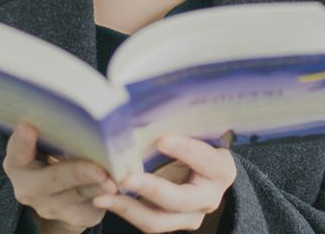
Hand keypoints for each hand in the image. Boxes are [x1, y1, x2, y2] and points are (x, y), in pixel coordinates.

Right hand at [3, 122, 115, 233]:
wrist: (56, 196)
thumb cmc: (52, 155)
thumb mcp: (45, 143)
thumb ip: (55, 130)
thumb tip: (83, 99)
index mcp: (18, 164)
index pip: (17, 151)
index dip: (22, 140)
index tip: (28, 127)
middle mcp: (30, 188)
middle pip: (55, 178)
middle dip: (78, 173)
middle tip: (98, 169)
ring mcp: (52, 206)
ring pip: (79, 194)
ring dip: (99, 186)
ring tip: (115, 180)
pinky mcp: (76, 216)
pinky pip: (94, 204)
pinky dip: (109, 194)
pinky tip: (121, 185)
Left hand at [91, 134, 236, 232]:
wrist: (207, 172)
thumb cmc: (199, 142)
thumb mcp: (197, 133)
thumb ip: (181, 126)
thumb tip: (150, 103)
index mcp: (220, 169)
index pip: (206, 160)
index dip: (186, 150)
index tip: (162, 139)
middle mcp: (209, 198)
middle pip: (180, 199)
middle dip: (152, 188)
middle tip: (126, 178)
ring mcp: (191, 216)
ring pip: (159, 220)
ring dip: (129, 208)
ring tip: (103, 196)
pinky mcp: (173, 223)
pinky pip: (148, 222)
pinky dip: (125, 211)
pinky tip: (105, 199)